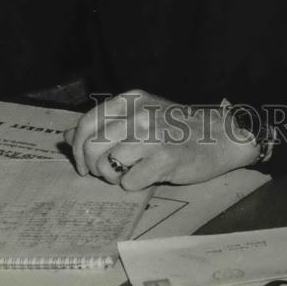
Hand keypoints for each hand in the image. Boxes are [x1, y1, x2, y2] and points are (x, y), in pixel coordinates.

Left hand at [67, 89, 257, 190]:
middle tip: (107, 173)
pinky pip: (130, 182)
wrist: (221, 135)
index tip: (83, 164)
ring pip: (107, 165)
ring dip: (113, 177)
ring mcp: (151, 135)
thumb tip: (66, 136)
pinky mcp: (164, 158)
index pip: (86, 123)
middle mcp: (139, 113)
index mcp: (130, 100)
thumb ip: (104, 124)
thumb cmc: (176, 128)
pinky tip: (148, 177)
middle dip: (93, 166)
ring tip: (129, 174)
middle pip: (91, 146)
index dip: (78, 148)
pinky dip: (134, 185)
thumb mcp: (139, 115)